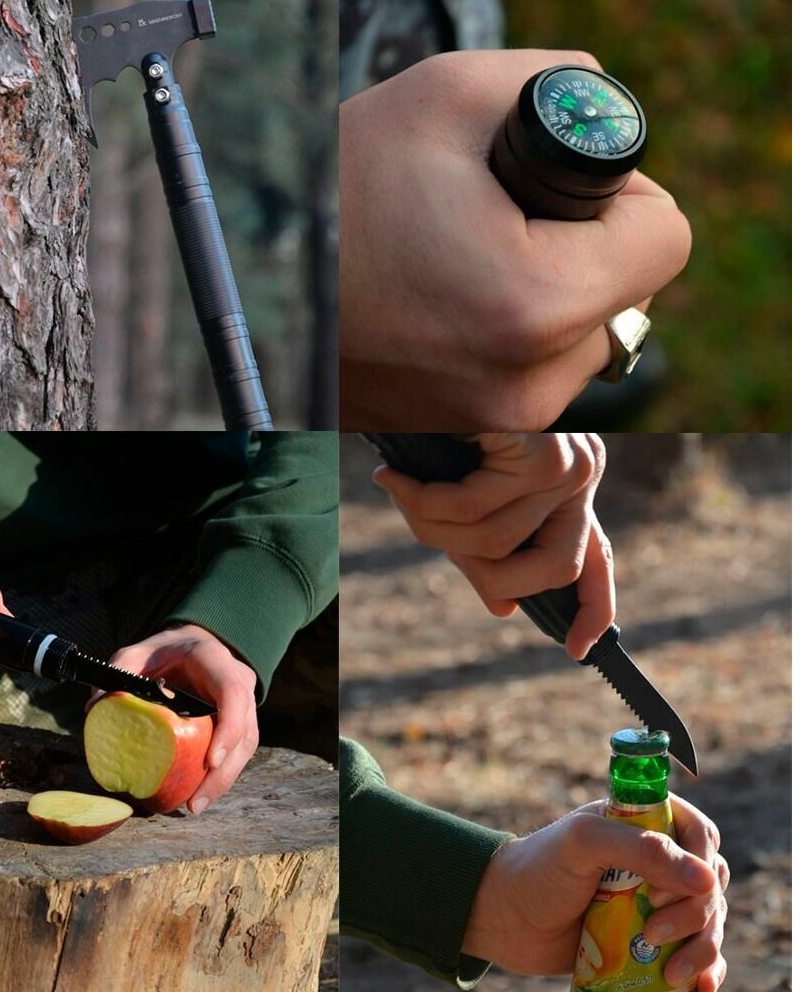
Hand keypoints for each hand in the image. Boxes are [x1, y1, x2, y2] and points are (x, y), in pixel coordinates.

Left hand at [106, 624, 258, 813]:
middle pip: (244, 731)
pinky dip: (219, 775)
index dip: (228, 728)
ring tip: (194, 805)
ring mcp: (244, 703)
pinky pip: (237, 751)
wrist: (191, 644)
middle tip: (194, 803)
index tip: (210, 761)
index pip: (233, 694)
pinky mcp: (240, 721)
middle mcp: (238, 681)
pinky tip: (198, 794)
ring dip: (222, 780)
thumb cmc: (163, 651)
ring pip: (245, 746)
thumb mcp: (135, 654)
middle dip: (223, 772)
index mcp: (213, 660)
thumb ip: (117, 673)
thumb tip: (95, 709)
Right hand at [339, 48, 689, 430]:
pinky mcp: (466, 430)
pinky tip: (446, 300)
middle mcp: (527, 385)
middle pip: (630, 295)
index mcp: (534, 302)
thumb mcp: (448, 93)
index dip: (624, 194)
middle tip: (495, 219)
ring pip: (584, 338)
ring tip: (460, 259)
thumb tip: (613, 118)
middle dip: (585, 248)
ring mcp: (495, 420)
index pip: (666, 240)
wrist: (242, 281)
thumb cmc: (334, 187)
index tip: (557, 184)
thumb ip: (567, 85)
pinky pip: (534, 372)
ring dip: (550, 293)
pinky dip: (512, 333)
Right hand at [374, 433, 612, 657]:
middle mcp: (580, 473)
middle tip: (427, 531)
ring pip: (497, 541)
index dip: (593, 607)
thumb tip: (505, 607)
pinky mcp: (542, 450)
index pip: (594, 557)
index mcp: (568, 485)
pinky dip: (426, 504)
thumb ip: (486, 545)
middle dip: (481, 570)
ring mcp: (568, 461)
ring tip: (398, 492)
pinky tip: (397, 478)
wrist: (439, 342)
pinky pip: (477, 509)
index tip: (577, 648)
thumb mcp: (469, 490)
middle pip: (546, 567)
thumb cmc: (444, 418)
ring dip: (433, 528)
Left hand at [463, 794, 728, 991]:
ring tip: (672, 972)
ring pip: (708, 921)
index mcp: (641, 823)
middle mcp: (655, 860)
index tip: (678, 887)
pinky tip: (702, 988)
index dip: (701, 861)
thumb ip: (642, 850)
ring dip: (702, 948)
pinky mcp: (651, 941)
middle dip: (695, 913)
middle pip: (709, 883)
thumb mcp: (584, 844)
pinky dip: (708, 969)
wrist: (505, 918)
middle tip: (654, 932)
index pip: (698, 833)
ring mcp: (656, 902)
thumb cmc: (539, 868)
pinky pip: (698, 953)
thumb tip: (707, 878)